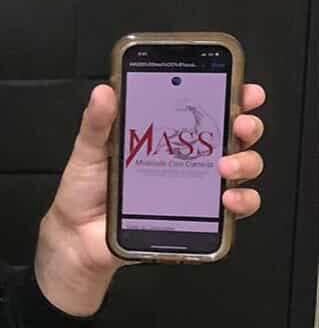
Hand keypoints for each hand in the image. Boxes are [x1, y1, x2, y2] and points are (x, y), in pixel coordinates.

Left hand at [45, 81, 266, 277]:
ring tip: (224, 166)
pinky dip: (241, 201)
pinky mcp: (199, 217)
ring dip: (246, 163)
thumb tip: (104, 92)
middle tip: (239, 126)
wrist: (79, 237)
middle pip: (234, 135)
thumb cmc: (84, 192)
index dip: (232, 96)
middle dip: (248, 126)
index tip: (243, 90)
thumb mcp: (88, 151)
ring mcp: (196, 187)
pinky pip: (234, 209)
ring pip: (242, 168)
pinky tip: (226, 198)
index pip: (205, 108)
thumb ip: (97, 123)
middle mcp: (186, 158)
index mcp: (164, 135)